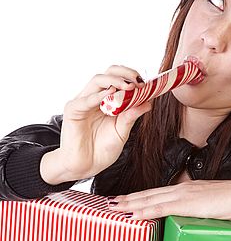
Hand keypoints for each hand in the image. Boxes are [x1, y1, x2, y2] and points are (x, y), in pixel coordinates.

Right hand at [40, 65, 151, 183]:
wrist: (86, 166)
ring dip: (115, 81)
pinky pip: (86, 99)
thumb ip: (132, 116)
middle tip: (138, 81)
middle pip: (108, 74)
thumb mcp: (122, 131)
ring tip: (129, 87)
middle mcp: (94, 97)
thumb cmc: (102, 150)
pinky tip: (110, 95)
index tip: (146, 83)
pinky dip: (99, 96)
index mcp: (106, 100)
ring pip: (97, 80)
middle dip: (125, 73)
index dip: (132, 77)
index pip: (118, 78)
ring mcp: (83, 102)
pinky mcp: (73, 110)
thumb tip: (148, 102)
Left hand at [107, 179, 230, 220]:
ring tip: (113, 208)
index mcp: (187, 190)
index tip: (123, 200)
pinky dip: (146, 211)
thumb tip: (192, 219)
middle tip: (108, 203)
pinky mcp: (189, 203)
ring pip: (151, 199)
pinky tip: (133, 215)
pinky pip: (162, 208)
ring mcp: (184, 195)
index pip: (157, 193)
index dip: (139, 197)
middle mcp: (182, 189)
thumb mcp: (212, 206)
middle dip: (127, 199)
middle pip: (149, 195)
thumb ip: (199, 210)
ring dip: (130, 204)